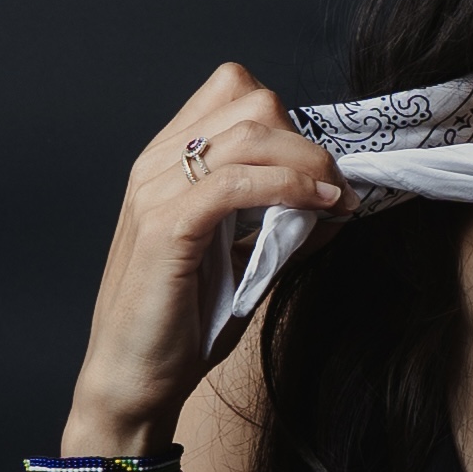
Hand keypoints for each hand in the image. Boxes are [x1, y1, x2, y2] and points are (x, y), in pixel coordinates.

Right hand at [65, 62, 346, 448]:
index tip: (321, 171)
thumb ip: (282, 224)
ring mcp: (155, 192)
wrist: (133, 381)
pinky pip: (236, 181)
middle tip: (339, 190)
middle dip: (308, 141)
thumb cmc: (183, 325)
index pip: (233, 89)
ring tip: (337, 200)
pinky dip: (290, 187)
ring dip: (310, 163)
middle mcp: (156, 165)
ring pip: (249, 133)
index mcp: (168, 162)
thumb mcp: (244, 262)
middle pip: (250, 101)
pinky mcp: (166, 228)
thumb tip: (338, 202)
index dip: (287, 121)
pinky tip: (320, 209)